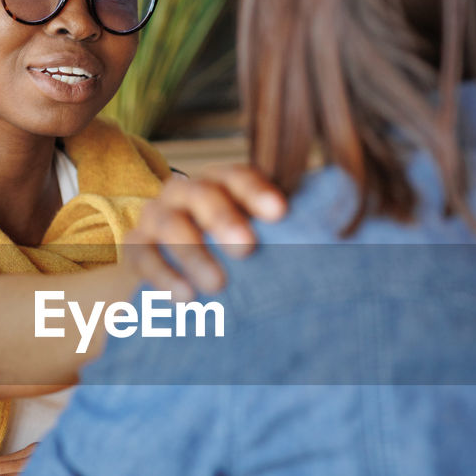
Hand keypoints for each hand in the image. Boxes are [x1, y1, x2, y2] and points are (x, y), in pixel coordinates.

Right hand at [124, 164, 285, 297]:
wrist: (171, 267)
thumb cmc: (230, 251)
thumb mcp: (256, 235)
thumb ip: (286, 231)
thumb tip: (339, 234)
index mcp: (221, 182)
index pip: (238, 177)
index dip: (257, 192)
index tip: (280, 214)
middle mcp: (186, 192)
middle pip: (203, 195)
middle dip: (224, 219)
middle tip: (247, 249)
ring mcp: (156, 217)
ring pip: (172, 227)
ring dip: (195, 255)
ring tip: (217, 285)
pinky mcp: (136, 248)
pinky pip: (144, 258)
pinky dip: (164, 277)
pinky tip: (185, 298)